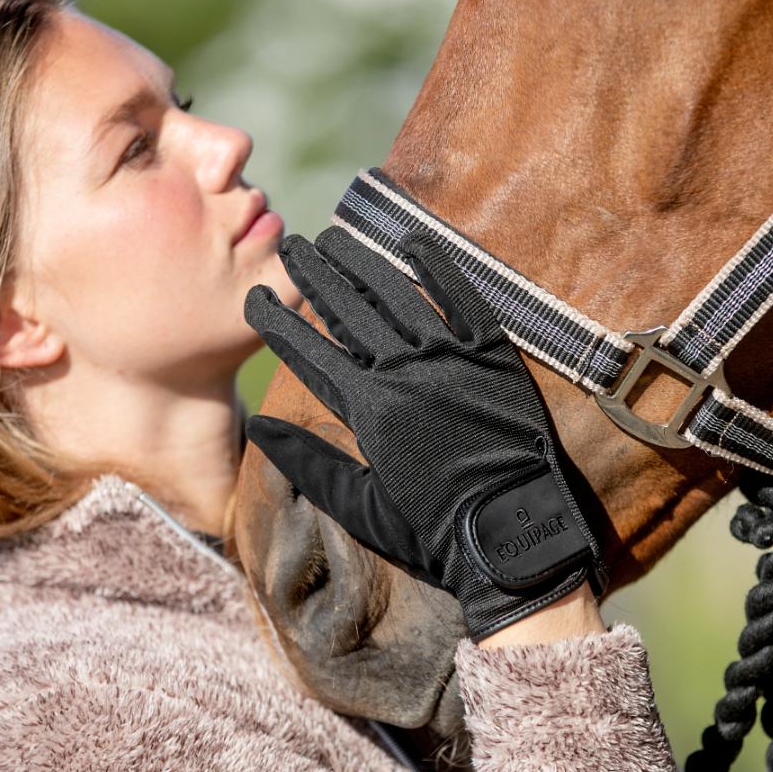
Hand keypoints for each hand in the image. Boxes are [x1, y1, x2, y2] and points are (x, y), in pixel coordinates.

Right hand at [243, 227, 604, 643]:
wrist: (516, 533)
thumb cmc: (435, 531)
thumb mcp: (362, 507)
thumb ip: (308, 463)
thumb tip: (258, 429)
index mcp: (367, 410)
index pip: (308, 350)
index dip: (277, 321)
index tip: (256, 297)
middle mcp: (404, 373)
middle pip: (347, 309)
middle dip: (313, 275)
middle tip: (291, 245)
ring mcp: (450, 358)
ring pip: (395, 295)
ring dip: (361, 262)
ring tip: (335, 238)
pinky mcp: (494, 353)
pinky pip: (461, 296)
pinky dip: (436, 266)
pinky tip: (412, 241)